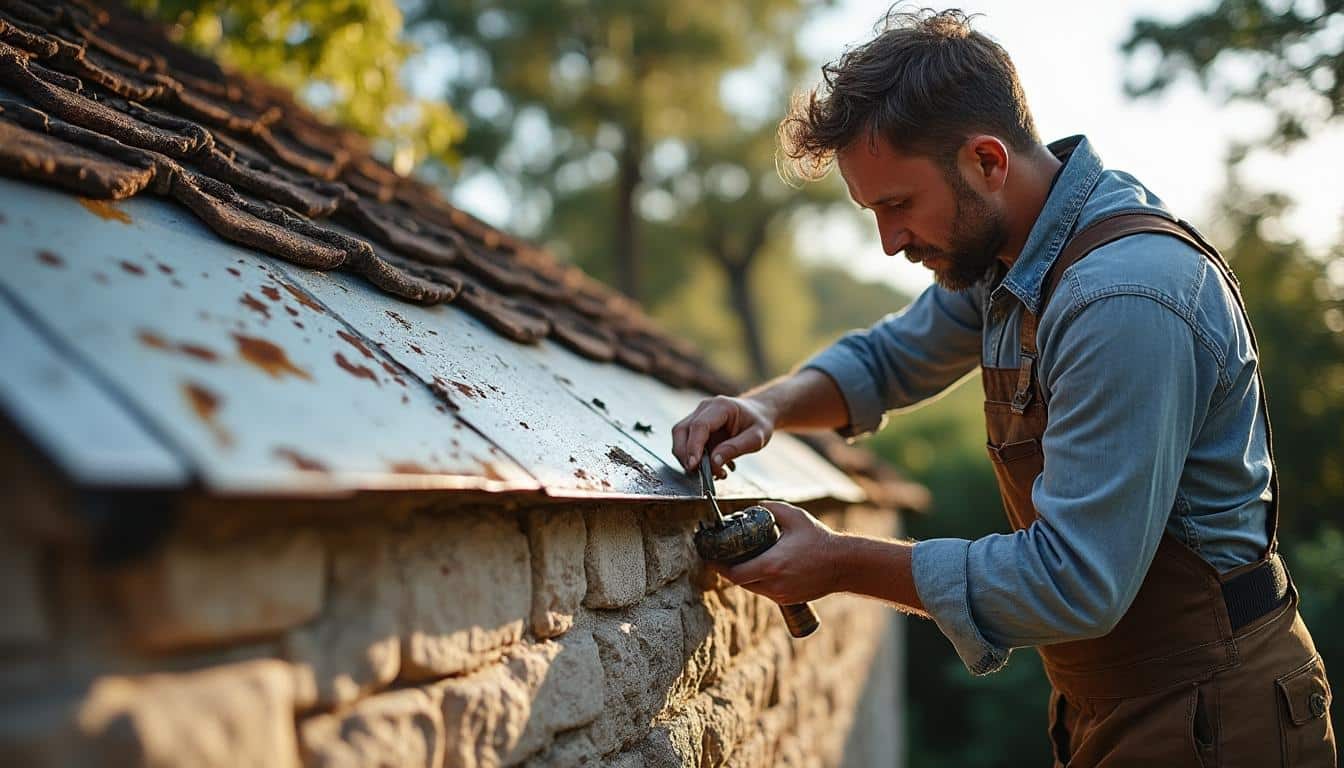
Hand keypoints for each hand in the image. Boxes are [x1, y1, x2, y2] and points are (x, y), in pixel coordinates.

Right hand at [671, 395, 776, 476]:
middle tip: (698, 473)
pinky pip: (687, 443)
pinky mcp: (695, 427)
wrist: (758, 413)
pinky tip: (712, 466)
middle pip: (681, 430)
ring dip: (688, 458)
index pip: (699, 426)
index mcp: (721, 406)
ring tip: (712, 472)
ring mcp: (697, 416)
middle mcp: (705, 408)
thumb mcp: (756, 438)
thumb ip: (735, 448)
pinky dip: (694, 457)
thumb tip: (713, 463)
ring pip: (680, 437)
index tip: (693, 466)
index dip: (693, 447)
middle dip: (685, 455)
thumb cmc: (758, 422)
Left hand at [711, 501, 843, 604]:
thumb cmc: (819, 539)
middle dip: (730, 570)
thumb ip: (769, 508)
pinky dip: (759, 581)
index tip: (711, 557)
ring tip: (742, 560)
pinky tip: (761, 567)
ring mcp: (781, 594)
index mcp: (771, 565)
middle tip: (723, 557)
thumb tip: (752, 507)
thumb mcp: (793, 516)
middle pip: (740, 582)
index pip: (734, 573)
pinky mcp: (788, 599)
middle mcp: (774, 584)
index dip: (719, 566)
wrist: (843, 564)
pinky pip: (765, 592)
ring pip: (752, 587)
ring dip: (745, 576)